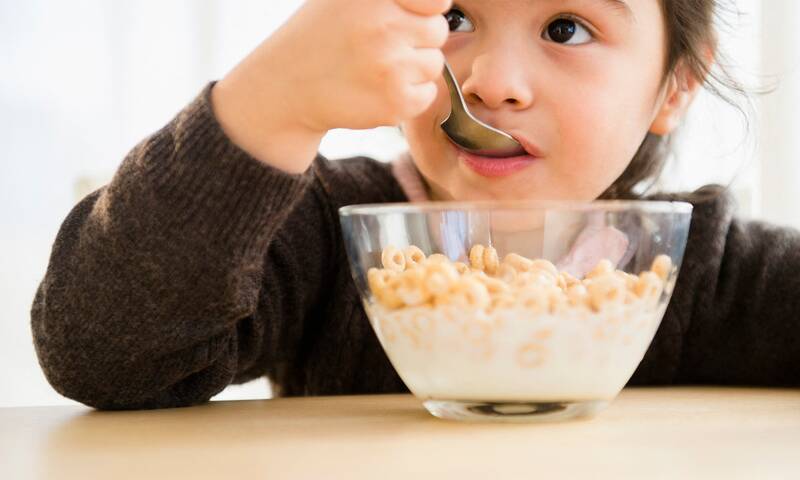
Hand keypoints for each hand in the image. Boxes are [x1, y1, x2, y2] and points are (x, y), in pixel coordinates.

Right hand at [212, 0, 451, 172]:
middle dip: (417, 39)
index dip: (424, 11)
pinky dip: (410, 95)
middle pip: (438, 31)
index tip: (407, 19)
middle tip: (384, 47)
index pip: (437, 1)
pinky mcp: (395, 103)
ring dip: (414, 68)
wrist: (287, 88)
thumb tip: (441, 1)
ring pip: (434, 64)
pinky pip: (427, 94)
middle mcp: (384, 29)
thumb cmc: (319, 37)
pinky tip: (379, 89)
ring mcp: (391, 68)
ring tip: (378, 69)